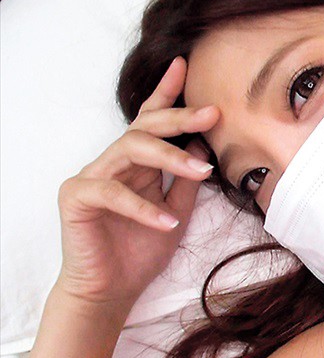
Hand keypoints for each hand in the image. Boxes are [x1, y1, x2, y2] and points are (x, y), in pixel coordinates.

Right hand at [56, 57, 219, 306]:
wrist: (111, 292)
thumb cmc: (141, 251)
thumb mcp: (177, 211)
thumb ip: (186, 179)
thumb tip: (204, 142)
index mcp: (137, 162)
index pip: (150, 120)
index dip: (166, 93)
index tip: (184, 65)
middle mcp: (113, 162)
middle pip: (146, 126)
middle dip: (181, 117)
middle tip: (213, 113)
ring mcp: (92, 176)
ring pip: (131, 148)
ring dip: (172, 158)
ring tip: (203, 171)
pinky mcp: (76, 197)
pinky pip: (112, 192)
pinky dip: (143, 207)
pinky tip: (167, 222)